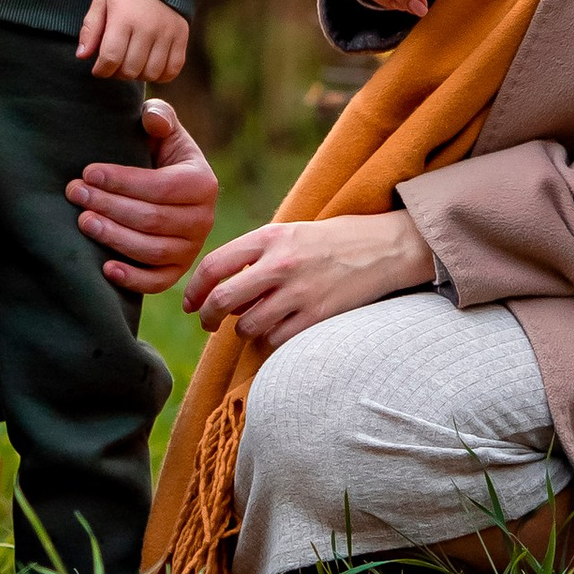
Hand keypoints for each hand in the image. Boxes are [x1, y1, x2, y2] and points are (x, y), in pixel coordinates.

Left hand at [67, 99, 219, 293]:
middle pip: (152, 219)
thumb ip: (159, 117)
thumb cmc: (160, 152)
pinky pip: (158, 282)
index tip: (87, 171)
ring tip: (83, 221)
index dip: (122, 181)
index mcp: (202, 182)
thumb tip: (153, 120)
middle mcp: (203, 219)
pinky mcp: (178, 271)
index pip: (159, 187)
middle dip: (109, 206)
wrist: (168, 185)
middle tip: (75, 193)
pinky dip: (132, 279)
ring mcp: (192, 248)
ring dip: (114, 238)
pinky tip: (105, 268)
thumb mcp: (164, 129)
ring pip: (152, 250)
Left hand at [76, 0, 188, 83]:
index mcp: (124, 18)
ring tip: (132, 64)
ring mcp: (167, 34)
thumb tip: (82, 56)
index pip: (111, 58)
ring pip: (151, 73)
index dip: (101, 70)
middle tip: (115, 65)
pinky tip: (150, 66)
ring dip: (138, 76)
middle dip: (117, 74)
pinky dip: (160, 76)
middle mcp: (147, 28)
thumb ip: (90, 29)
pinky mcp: (181, 38)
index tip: (98, 69)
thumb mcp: (101, 3)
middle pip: (130, 70)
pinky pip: (172, 70)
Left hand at [184, 209, 433, 346]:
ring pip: (247, 325)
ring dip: (242, 330)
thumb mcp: (289, 233)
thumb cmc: (330, 240)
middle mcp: (280, 264)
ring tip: (252, 322)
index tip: (189, 304)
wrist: (383, 247)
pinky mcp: (317, 316)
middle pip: (223, 300)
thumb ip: (254, 254)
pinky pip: (276, 340)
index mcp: (268, 237)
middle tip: (207, 324)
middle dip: (207, 318)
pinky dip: (269, 340)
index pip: (214, 265)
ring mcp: (299, 292)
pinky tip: (277, 330)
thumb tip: (217, 287)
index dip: (194, 290)